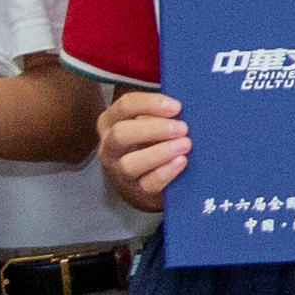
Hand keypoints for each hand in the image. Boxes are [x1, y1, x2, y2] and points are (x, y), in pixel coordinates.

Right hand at [99, 85, 191, 207]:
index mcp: (110, 122)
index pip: (125, 106)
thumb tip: (183, 104)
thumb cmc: (150, 140)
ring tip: (185, 144)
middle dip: (154, 129)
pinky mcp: (135, 191)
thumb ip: (159, 111)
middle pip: (121, 134)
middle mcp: (109, 147)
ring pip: (130, 163)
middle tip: (182, 128)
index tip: (177, 107)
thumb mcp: (148, 121)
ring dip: (160, 152)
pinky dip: (165, 172)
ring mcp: (119, 171)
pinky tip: (181, 162)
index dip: (151, 104)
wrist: (146, 180)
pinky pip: (147, 184)